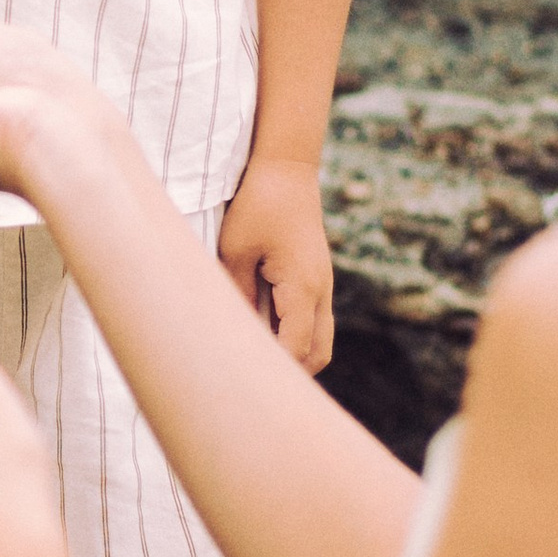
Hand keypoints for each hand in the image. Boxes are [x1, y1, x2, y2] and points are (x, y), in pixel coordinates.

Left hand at [217, 156, 334, 368]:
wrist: (287, 169)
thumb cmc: (258, 205)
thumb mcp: (235, 251)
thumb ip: (237, 294)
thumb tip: (236, 333)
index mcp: (302, 287)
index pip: (296, 349)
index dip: (276, 372)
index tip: (248, 387)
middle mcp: (320, 291)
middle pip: (318, 353)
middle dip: (292, 372)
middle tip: (254, 384)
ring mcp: (322, 284)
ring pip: (319, 338)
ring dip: (294, 352)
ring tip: (257, 360)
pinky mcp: (315, 276)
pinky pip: (312, 319)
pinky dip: (294, 333)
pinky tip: (262, 330)